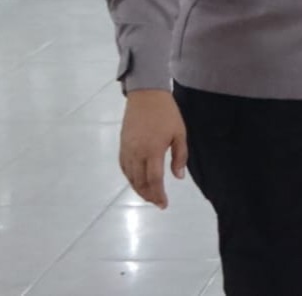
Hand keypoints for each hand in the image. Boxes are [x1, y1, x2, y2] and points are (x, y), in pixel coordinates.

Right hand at [119, 89, 187, 208]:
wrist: (146, 96)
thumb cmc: (167, 113)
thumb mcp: (179, 133)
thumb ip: (179, 156)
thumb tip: (178, 177)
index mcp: (153, 150)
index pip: (154, 180)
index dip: (158, 194)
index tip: (163, 204)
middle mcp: (137, 153)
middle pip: (140, 182)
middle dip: (149, 195)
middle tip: (158, 202)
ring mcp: (127, 150)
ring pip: (130, 177)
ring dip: (138, 189)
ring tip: (149, 195)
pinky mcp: (122, 146)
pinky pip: (124, 168)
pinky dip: (130, 178)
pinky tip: (136, 182)